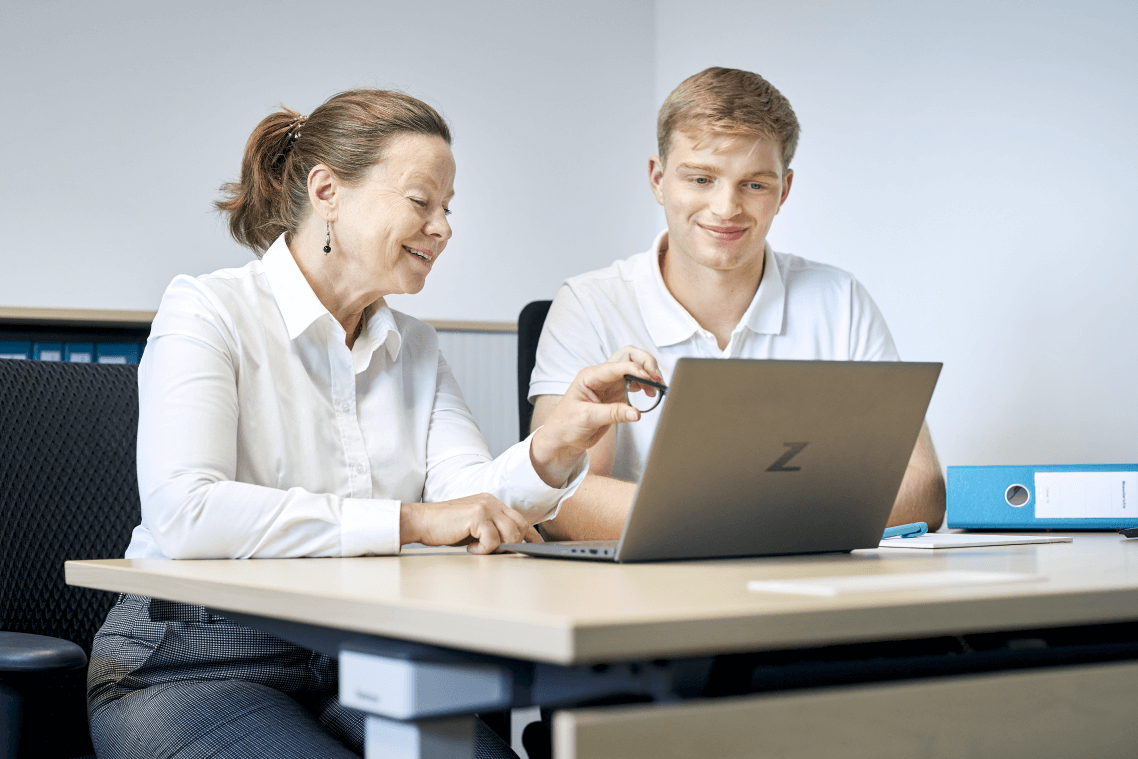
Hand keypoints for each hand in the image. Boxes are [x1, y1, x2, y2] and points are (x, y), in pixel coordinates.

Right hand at [400, 494, 542, 554]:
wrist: (422, 522)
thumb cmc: (446, 527)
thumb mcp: (474, 526)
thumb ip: (493, 529)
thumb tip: (511, 545)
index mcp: (492, 502)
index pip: (520, 518)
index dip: (531, 534)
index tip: (537, 545)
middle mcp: (491, 501)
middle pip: (519, 526)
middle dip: (512, 544)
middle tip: (494, 552)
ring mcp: (485, 507)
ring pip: (510, 534)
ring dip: (497, 547)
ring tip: (479, 549)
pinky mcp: (477, 516)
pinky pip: (493, 540)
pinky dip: (483, 549)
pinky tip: (470, 548)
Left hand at [530, 345, 661, 484]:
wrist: (563, 437)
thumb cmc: (566, 424)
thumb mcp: (587, 418)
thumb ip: (613, 414)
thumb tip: (636, 413)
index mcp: (590, 376)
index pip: (617, 365)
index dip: (635, 369)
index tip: (649, 380)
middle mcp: (602, 376)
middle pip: (628, 356)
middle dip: (645, 362)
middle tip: (657, 378)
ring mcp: (610, 384)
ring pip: (634, 367)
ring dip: (648, 373)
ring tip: (657, 387)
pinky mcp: (617, 394)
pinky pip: (635, 383)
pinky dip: (646, 385)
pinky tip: (650, 393)